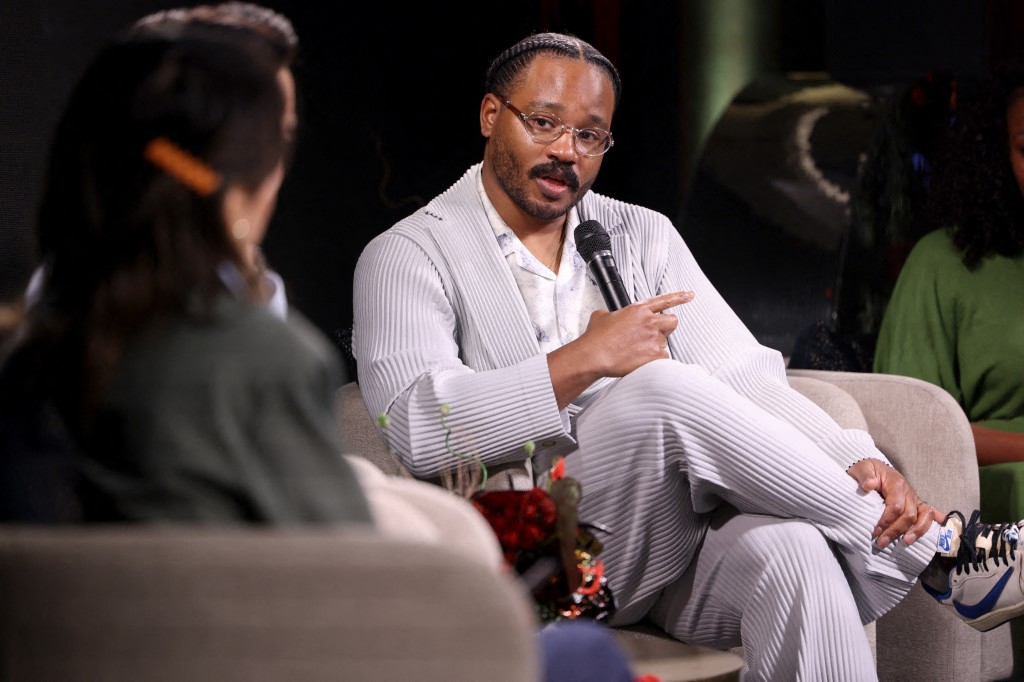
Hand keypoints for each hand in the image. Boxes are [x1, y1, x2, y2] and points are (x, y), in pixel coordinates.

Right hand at [546, 291, 692, 409]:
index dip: (679, 297)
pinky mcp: (654, 355)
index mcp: (638, 310)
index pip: (665, 300)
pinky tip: (640, 361)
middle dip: (666, 328)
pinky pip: (662, 358)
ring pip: (665, 343)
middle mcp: (649, 322)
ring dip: (654, 347)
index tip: (689, 295)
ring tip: (636, 352)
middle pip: (672, 322)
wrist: (594, 355)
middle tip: (653, 335)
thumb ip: (613, 314)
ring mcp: (653, 338)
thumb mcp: (601, 317)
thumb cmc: (596, 338)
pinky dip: (654, 361)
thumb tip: (613, 318)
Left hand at [846, 458, 936, 547]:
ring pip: (923, 516)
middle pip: (909, 515)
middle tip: (881, 542)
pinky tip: (938, 533)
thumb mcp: (861, 469)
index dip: (887, 521)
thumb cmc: (867, 470)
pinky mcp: (915, 504)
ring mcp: (914, 498)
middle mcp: (908, 492)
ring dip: (916, 532)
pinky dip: (935, 523)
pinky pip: (929, 513)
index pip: (896, 506)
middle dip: (896, 531)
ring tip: (905, 543)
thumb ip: (864, 476)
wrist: (873, 468)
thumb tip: (869, 485)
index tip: (875, 532)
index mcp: (896, 483)